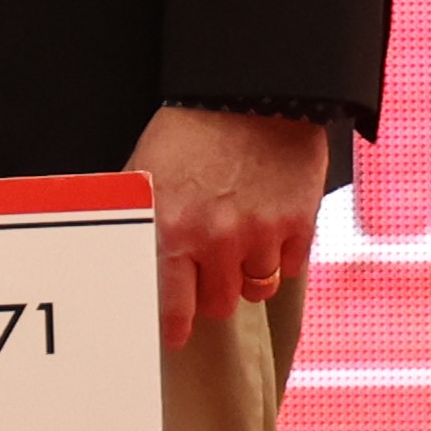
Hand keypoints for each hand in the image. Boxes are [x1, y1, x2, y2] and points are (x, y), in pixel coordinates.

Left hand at [132, 106, 329, 356]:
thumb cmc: (190, 132)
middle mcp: (215, 240)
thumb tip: (130, 263)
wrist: (251, 93)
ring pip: (257, 288)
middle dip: (213, 292)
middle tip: (211, 273)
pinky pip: (290, 266)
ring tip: (241, 243)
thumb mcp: (147, 174)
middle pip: (220, 304)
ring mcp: (261, 234)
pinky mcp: (299, 223)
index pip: (170, 304)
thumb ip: (145, 224)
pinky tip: (270, 226)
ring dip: (247, 273)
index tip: (174, 337)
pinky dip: (281, 254)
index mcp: (170, 229)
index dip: (174, 325)